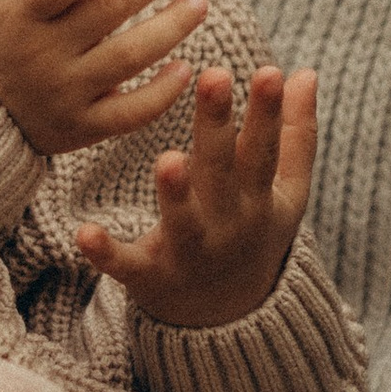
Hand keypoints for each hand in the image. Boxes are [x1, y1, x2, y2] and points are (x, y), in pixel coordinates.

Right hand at [0, 0, 207, 154]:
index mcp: (18, 16)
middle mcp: (43, 54)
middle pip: (107, 11)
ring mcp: (64, 94)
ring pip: (127, 58)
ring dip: (169, 28)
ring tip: (199, 2)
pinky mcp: (81, 127)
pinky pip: (129, 114)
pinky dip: (160, 94)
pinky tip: (184, 69)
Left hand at [77, 61, 317, 328]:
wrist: (230, 319)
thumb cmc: (254, 233)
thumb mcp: (286, 193)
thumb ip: (295, 134)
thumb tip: (305, 72)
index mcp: (257, 199)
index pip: (264, 150)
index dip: (269, 113)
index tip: (270, 71)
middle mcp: (227, 224)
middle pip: (223, 171)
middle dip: (218, 127)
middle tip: (214, 77)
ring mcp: (189, 253)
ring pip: (183, 221)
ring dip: (176, 194)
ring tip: (168, 161)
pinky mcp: (150, 277)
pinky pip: (128, 265)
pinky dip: (107, 252)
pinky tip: (85, 232)